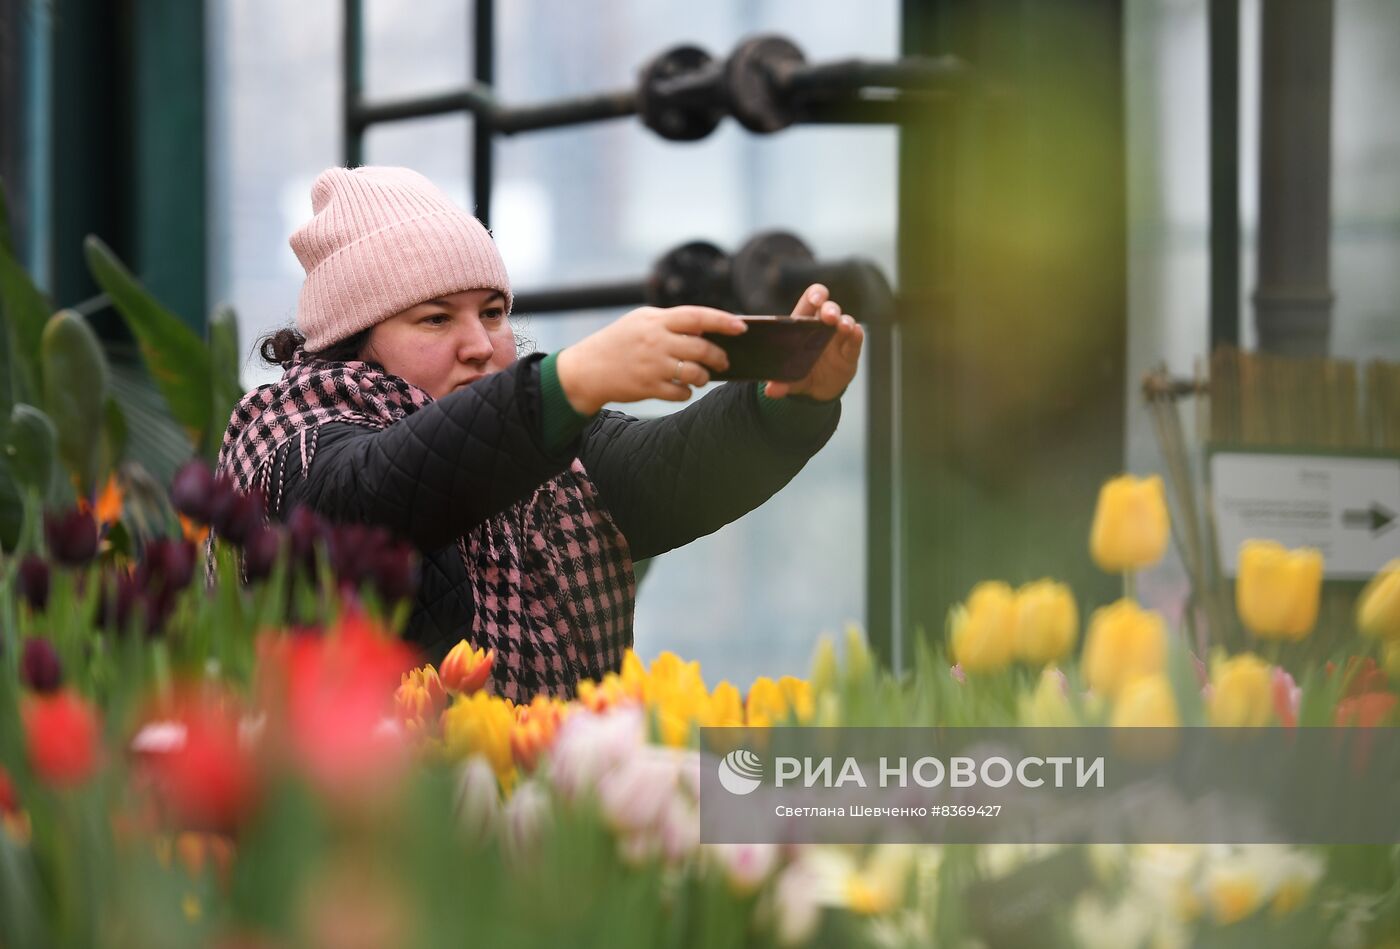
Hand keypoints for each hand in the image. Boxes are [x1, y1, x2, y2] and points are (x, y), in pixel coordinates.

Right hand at [555, 305, 746, 414]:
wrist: (586, 369)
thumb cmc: (618, 342)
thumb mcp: (640, 321)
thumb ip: (671, 322)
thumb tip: (706, 330)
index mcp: (656, 319)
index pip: (697, 316)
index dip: (723, 321)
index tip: (741, 327)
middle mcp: (655, 340)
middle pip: (702, 348)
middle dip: (719, 357)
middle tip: (723, 361)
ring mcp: (652, 365)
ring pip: (695, 373)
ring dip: (704, 377)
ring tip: (702, 377)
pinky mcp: (648, 387)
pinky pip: (681, 393)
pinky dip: (687, 392)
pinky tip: (684, 389)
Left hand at [764, 284, 863, 400]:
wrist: (816, 391)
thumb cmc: (799, 373)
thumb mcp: (789, 378)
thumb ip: (780, 382)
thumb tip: (771, 391)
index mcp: (804, 324)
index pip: (811, 301)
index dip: (815, 295)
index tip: (816, 299)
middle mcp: (823, 326)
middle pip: (829, 308)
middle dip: (830, 309)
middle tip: (829, 316)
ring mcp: (838, 338)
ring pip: (845, 322)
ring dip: (845, 322)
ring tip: (844, 326)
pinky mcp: (850, 352)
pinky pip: (855, 342)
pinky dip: (856, 336)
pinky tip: (856, 332)